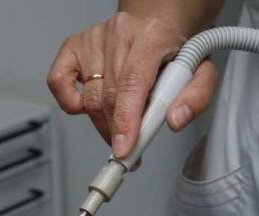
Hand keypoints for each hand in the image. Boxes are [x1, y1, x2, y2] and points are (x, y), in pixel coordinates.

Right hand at [47, 11, 217, 156]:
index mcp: (152, 35)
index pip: (132, 82)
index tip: (123, 147)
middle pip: (110, 97)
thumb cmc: (172, 50)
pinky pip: (58, 83)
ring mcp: (93, 39)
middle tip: (129, 147)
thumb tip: (174, 119)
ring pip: (90, 99)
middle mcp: (119, 33)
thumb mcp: (200, 71)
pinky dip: (70, 103)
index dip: (125, 120)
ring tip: (119, 125)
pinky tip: (88, 105)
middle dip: (118, 131)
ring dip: (103, 123)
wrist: (156, 24)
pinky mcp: (73, 46)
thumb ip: (197, 97)